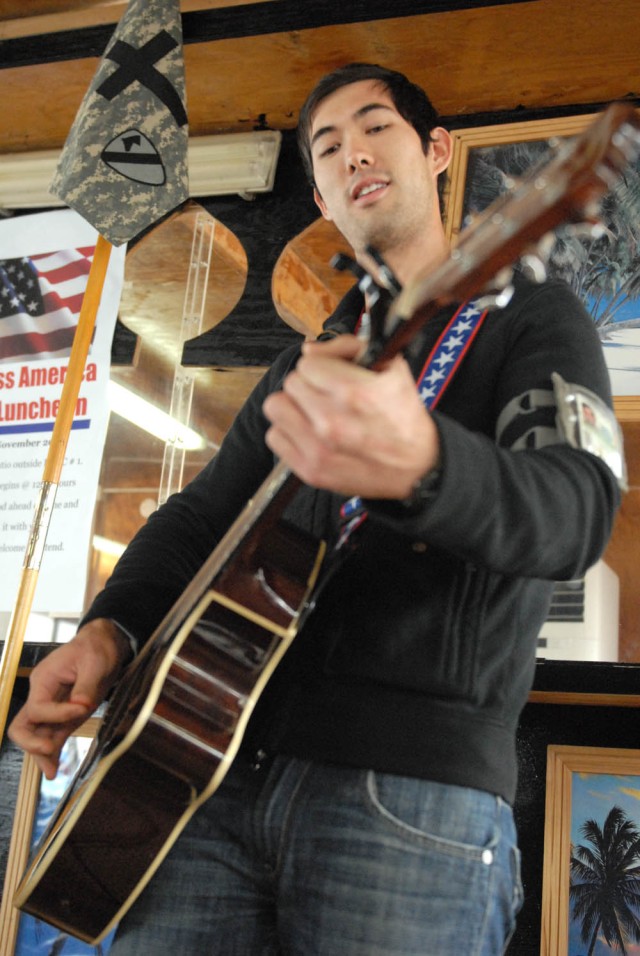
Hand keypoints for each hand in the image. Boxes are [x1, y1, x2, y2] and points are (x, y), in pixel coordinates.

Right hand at [8, 619, 130, 778]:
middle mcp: (42, 696)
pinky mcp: (65, 717)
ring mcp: (53, 709)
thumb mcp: (95, 661)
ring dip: (41, 754)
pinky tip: (55, 768)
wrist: (104, 645)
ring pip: (35, 736)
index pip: (39, 707)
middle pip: (22, 725)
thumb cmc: (96, 648)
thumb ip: (86, 685)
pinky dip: (52, 752)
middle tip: (49, 750)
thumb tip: (81, 705)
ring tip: (52, 772)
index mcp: (44, 680)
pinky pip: (52, 737)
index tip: (83, 707)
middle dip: (32, 742)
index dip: (58, 712)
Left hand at [263, 334, 438, 498]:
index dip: (322, 367)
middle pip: (291, 383)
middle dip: (309, 386)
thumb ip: (348, 347)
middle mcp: (332, 422)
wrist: (417, 466)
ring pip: (276, 407)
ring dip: (293, 407)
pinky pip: (275, 437)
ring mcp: (319, 449)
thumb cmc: (402, 416)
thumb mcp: (391, 369)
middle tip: (327, 397)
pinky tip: (310, 434)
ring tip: (314, 414)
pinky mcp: (310, 470)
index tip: (333, 377)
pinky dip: (289, 433)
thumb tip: (308, 350)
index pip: (307, 363)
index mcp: (354, 392)